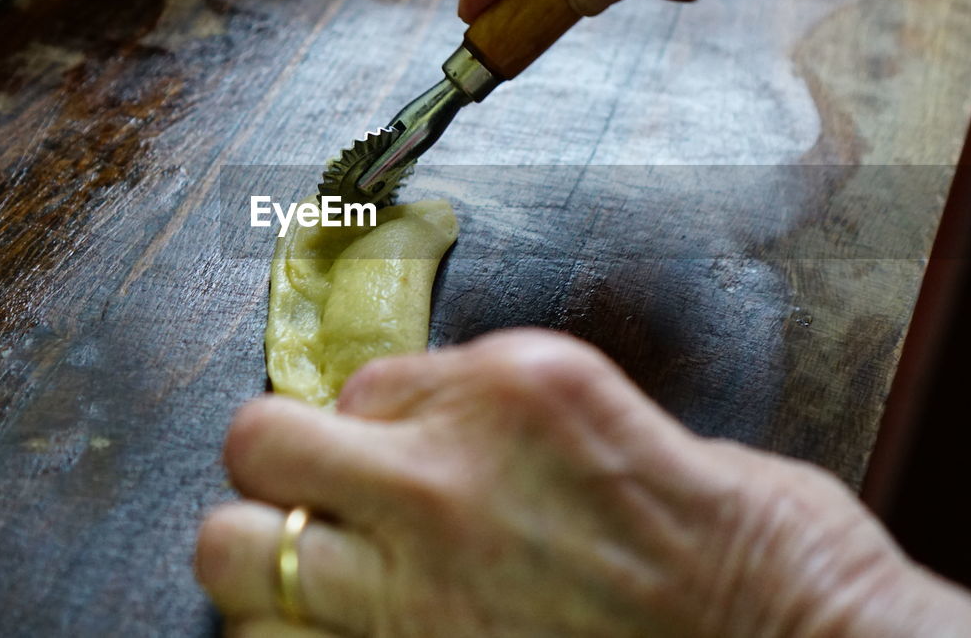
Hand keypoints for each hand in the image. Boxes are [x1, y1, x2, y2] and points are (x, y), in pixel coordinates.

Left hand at [196, 329, 970, 635]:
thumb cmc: (739, 541)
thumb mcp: (615, 422)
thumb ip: (495, 416)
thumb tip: (416, 426)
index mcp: (511, 386)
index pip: (362, 380)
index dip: (377, 423)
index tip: (401, 454)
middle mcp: (445, 479)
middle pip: (260, 442)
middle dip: (278, 462)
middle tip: (312, 494)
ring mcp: (418, 590)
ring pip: (231, 556)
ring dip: (262, 562)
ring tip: (311, 578)